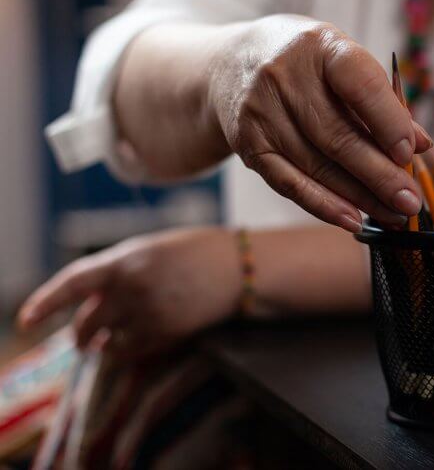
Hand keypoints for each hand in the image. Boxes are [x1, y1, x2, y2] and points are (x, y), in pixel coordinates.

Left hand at [17, 228, 240, 358]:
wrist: (240, 266)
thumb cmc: (198, 250)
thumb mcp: (152, 249)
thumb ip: (121, 269)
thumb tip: (96, 295)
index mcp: (125, 259)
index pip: (72, 283)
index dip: (44, 303)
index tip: (26, 320)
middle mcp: (132, 287)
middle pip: (88, 321)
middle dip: (80, 335)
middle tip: (81, 341)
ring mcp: (149, 312)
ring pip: (109, 341)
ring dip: (102, 346)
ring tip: (104, 346)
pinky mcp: (167, 332)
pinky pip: (133, 352)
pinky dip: (125, 352)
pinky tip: (128, 348)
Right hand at [213, 15, 431, 230]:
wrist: (229, 65)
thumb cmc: (306, 65)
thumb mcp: (342, 63)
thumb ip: (382, 101)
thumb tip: (421, 144)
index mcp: (320, 45)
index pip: (359, 84)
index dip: (388, 121)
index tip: (410, 154)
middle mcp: (284, 76)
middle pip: (338, 136)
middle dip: (380, 175)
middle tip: (411, 202)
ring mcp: (261, 112)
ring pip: (318, 166)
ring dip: (360, 197)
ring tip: (394, 214)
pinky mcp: (248, 144)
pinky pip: (290, 184)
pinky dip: (324, 206)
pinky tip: (353, 220)